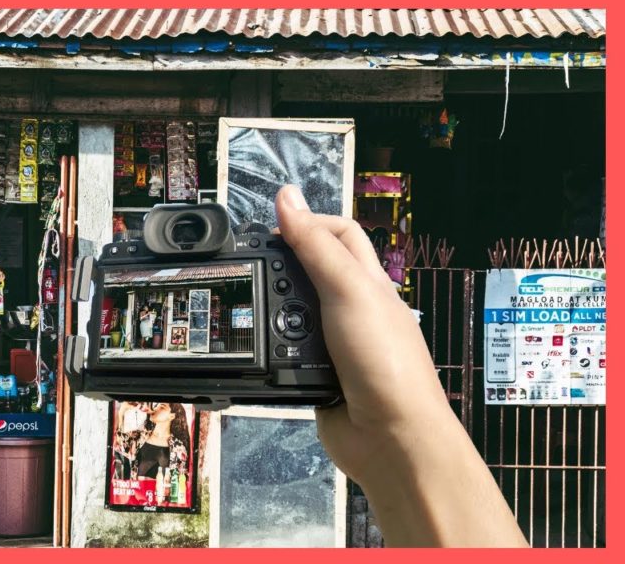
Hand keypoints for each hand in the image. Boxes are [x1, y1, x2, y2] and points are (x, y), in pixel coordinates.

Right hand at [273, 185, 451, 484]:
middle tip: (247, 266)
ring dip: (273, 311)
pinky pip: (286, 354)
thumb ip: (315, 246)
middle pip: (312, 271)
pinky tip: (255, 348)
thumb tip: (286, 195)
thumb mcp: (347, 291)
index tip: (269, 229)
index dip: (308, 222)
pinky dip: (270, 350)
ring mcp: (335, 344)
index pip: (340, 233)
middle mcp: (353, 309)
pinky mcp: (317, 376)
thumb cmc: (383, 359)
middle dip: (283, 265)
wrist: (390, 437)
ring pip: (294, 314)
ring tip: (244, 306)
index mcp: (369, 282)